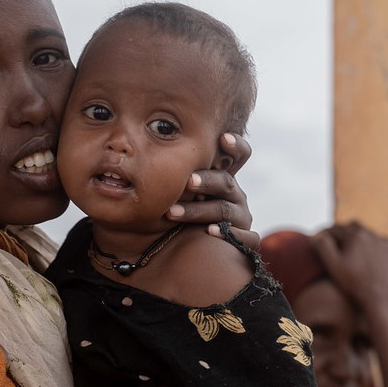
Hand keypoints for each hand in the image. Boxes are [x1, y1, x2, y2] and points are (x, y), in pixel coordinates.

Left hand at [165, 133, 258, 248]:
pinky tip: (210, 232)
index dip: (235, 146)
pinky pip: (246, 238)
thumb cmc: (184, 211)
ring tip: (173, 213)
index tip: (222, 138)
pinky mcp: (246, 241)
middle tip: (188, 181)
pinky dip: (231, 235)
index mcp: (223, 178)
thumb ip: (176, 172)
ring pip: (225, 211)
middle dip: (207, 181)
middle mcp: (235, 195)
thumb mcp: (182, 191)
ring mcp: (241, 217)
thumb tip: (140, 140)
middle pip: (226, 183)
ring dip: (199, 210)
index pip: (239, 155)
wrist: (193, 248)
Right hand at [312, 221, 387, 308]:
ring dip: (361, 237)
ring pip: (371, 234)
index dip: (323, 232)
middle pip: (354, 226)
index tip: (316, 238)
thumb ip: (323, 246)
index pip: (335, 228)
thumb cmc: (354, 282)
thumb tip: (317, 235)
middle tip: (334, 239)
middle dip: (343, 231)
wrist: (381, 299)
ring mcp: (386, 245)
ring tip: (353, 247)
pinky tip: (379, 253)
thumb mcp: (332, 264)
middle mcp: (372, 235)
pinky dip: (382, 247)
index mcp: (355, 235)